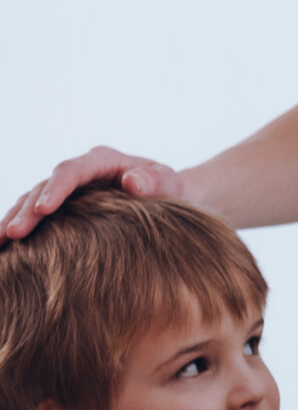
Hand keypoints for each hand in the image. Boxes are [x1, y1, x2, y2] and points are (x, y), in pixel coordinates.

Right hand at [2, 147, 182, 242]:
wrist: (166, 198)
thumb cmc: (168, 189)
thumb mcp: (168, 183)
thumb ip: (153, 180)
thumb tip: (132, 182)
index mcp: (101, 160)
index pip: (71, 171)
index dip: (56, 189)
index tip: (44, 210)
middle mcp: (78, 172)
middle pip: (44, 187)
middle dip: (27, 210)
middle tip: (14, 233)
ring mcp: (66, 190)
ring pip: (30, 201)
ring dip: (13, 220)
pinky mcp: (60, 208)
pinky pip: (33, 216)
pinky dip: (17, 228)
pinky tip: (5, 249)